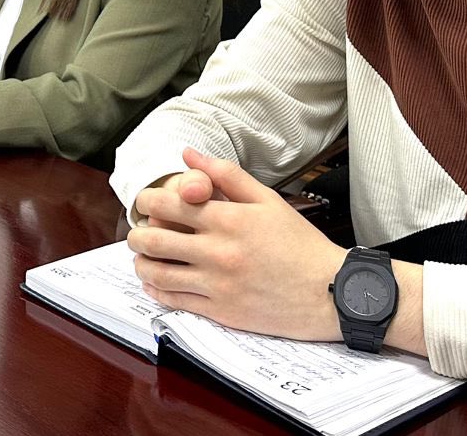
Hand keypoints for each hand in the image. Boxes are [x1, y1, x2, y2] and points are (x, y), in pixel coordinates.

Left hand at [126, 147, 346, 341]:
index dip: (148, 200)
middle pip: (155, 238)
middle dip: (138, 233)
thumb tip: (188, 155)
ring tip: (141, 257)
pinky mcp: (221, 310)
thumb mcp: (267, 200)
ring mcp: (218, 283)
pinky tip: (154, 284)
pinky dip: (156, 291)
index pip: (169, 203)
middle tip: (137, 231)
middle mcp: (219, 251)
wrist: (329, 291)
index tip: (146, 202)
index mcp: (229, 219)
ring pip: (158, 274)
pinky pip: (175, 301)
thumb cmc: (299, 244)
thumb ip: (225, 175)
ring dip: (141, 263)